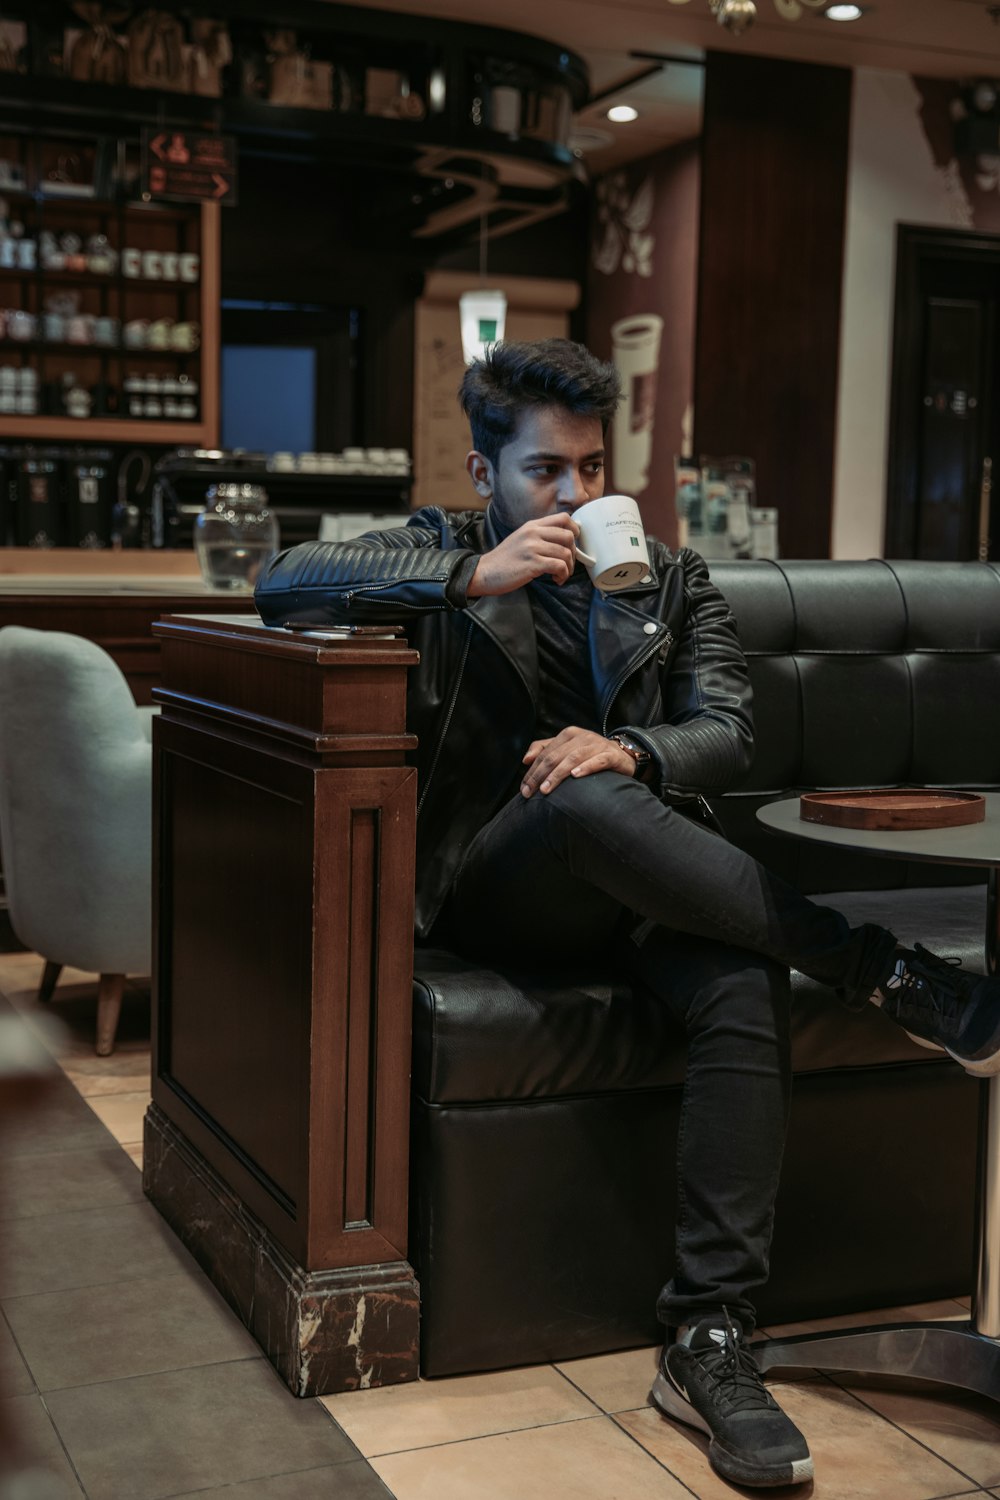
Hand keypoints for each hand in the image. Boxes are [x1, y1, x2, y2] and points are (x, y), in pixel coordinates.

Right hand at [467, 514, 579, 597]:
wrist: (484, 572)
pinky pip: (559, 566)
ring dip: (568, 568)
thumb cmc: (504, 560)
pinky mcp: (532, 564)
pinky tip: (556, 579)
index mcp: (532, 525)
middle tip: (566, 564)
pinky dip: (562, 575)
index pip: (563, 518)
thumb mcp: (521, 538)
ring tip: (560, 575)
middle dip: (573, 553)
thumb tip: (563, 540)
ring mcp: (532, 548)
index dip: (574, 530)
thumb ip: (539, 536)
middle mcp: (533, 533)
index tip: (572, 543)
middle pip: (568, 536)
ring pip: (566, 553)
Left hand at [520, 726, 635, 796]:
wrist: (623, 756)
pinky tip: (576, 776)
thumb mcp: (567, 749)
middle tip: (531, 792)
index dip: (533, 771)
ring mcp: (597, 745)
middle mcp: (582, 737)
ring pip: (573, 758)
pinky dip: (586, 767)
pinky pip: (598, 761)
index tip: (524, 789)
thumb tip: (525, 759)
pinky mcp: (611, 755)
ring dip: (558, 774)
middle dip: (540, 775)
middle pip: (556, 756)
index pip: (545, 754)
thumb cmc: (590, 755)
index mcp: (568, 735)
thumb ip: (545, 750)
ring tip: (546, 789)